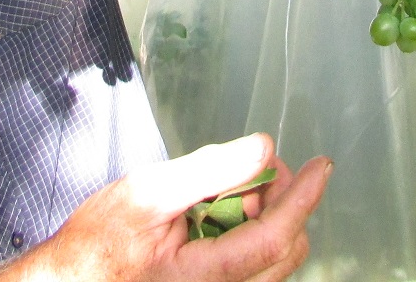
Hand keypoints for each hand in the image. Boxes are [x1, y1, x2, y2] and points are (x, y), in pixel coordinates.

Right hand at [1, 134, 331, 281]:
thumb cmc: (95, 248)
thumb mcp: (146, 194)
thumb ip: (207, 171)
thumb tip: (261, 148)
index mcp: (204, 279)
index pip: (275, 238)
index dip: (302, 198)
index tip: (321, 166)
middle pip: (284, 250)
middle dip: (280, 201)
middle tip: (255, 167)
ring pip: (272, 260)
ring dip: (263, 217)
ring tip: (225, 190)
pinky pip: (251, 266)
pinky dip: (246, 232)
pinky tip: (217, 214)